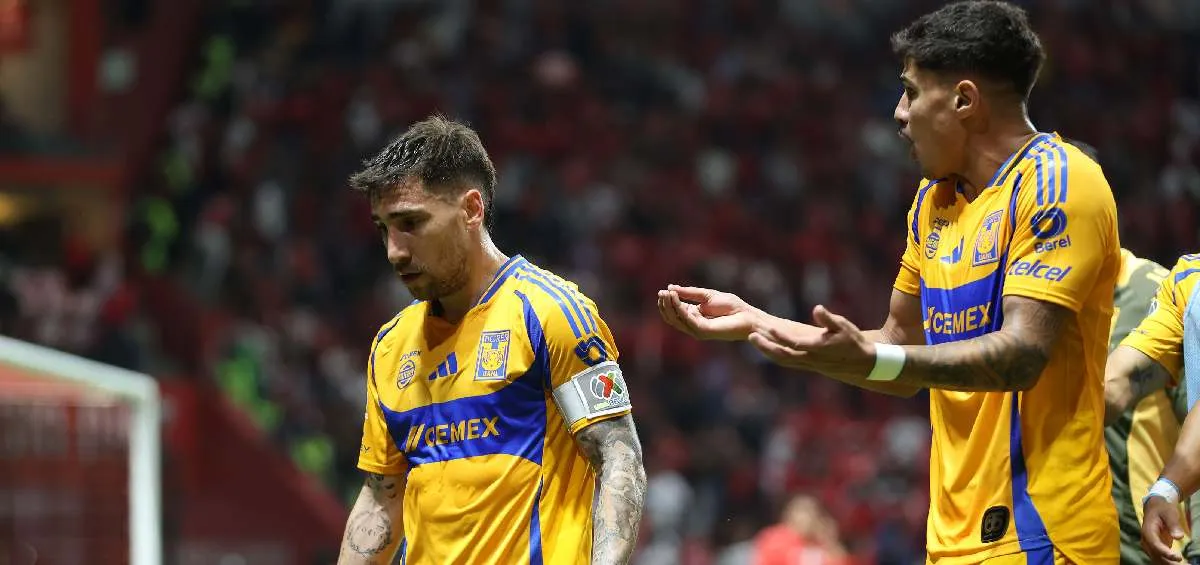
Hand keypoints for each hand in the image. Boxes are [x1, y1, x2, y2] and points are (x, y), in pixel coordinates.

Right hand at [656, 285, 761, 340]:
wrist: (746, 315)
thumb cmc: (731, 306)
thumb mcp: (706, 295)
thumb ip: (689, 293)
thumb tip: (670, 288)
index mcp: (693, 315)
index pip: (674, 311)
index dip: (667, 301)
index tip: (662, 291)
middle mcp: (693, 324)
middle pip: (672, 317)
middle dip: (665, 305)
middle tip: (662, 292)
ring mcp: (697, 329)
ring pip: (676, 320)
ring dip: (669, 306)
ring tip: (667, 294)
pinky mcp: (702, 331)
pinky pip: (686, 320)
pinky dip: (679, 308)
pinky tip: (675, 298)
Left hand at [747, 305, 874, 378]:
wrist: (863, 363)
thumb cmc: (853, 341)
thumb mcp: (845, 327)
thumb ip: (829, 319)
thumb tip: (817, 308)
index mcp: (819, 348)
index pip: (796, 344)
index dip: (782, 337)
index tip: (770, 328)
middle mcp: (811, 359)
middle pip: (783, 355)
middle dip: (766, 346)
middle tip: (750, 336)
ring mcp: (808, 363)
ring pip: (783, 360)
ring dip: (767, 351)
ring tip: (753, 339)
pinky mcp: (807, 364)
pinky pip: (787, 361)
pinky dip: (774, 354)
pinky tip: (765, 346)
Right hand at [1143, 496, 1185, 562]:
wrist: (1155, 507)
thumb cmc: (1162, 509)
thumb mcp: (1169, 513)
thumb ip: (1173, 524)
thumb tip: (1179, 537)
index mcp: (1148, 531)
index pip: (1155, 545)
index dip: (1166, 553)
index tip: (1179, 557)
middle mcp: (1146, 540)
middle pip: (1156, 555)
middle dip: (1170, 563)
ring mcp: (1150, 546)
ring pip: (1158, 559)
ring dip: (1170, 564)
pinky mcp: (1155, 548)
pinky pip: (1161, 559)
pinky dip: (1170, 563)